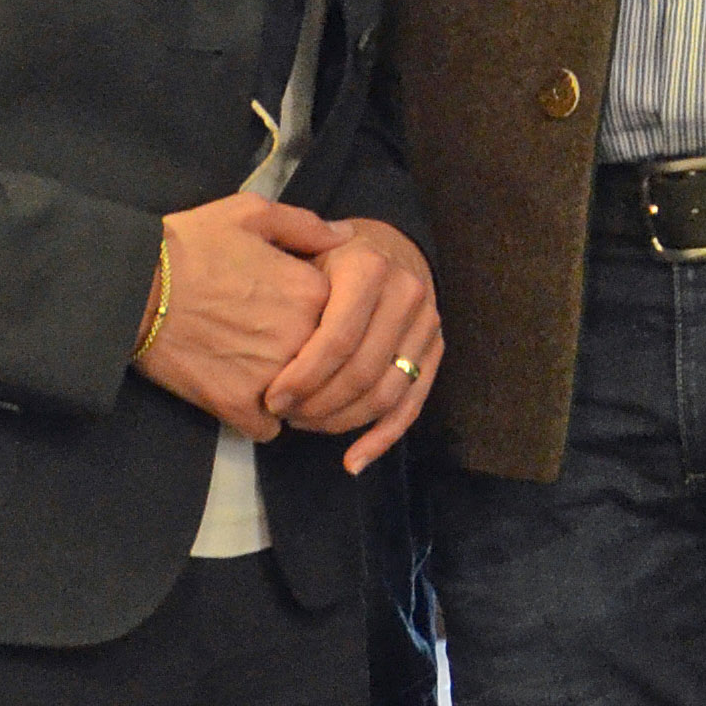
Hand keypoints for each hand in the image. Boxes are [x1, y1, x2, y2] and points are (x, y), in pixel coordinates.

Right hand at [130, 196, 339, 434]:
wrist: (130, 287)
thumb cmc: (188, 245)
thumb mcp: (250, 214)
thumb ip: (305, 226)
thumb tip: (344, 237)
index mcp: (313, 292)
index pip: (349, 318)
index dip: (328, 318)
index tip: (303, 314)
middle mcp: (302, 338)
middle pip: (331, 364)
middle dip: (315, 361)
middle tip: (280, 348)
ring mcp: (271, 376)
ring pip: (305, 400)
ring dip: (292, 395)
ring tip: (266, 377)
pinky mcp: (236, 406)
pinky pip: (268, 429)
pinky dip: (258, 420)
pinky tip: (243, 399)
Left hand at [268, 218, 444, 471]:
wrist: (385, 246)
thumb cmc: (327, 254)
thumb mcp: (302, 244)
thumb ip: (283, 260)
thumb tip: (270, 306)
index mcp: (370, 268)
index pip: (338, 340)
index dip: (303, 377)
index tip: (271, 398)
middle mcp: (406, 294)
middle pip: (362, 372)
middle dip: (318, 404)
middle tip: (284, 414)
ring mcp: (427, 325)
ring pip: (386, 393)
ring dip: (341, 421)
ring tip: (305, 424)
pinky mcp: (435, 352)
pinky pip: (412, 405)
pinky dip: (382, 439)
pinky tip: (353, 461)